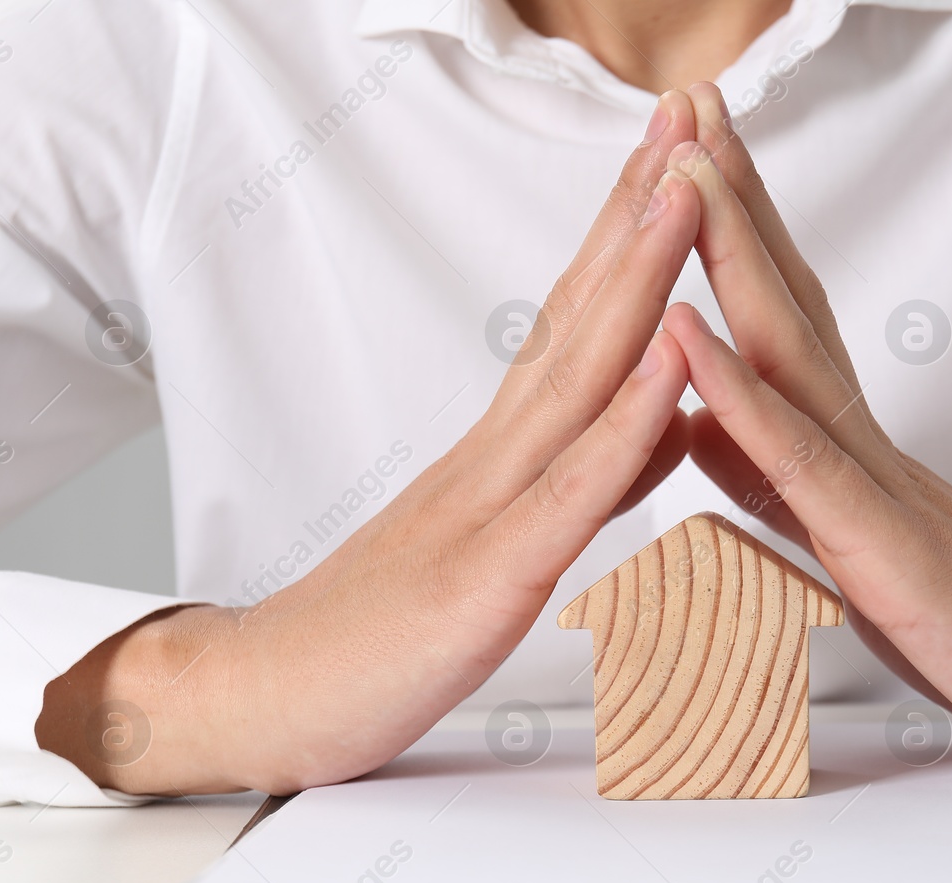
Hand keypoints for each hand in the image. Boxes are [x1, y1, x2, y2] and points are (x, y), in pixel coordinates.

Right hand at [37, 91, 706, 795]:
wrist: (266, 695)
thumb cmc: (382, 626)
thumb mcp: (504, 543)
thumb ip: (587, 479)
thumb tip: (663, 419)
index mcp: (503, 449)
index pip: (577, 320)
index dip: (629, 235)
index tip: (676, 156)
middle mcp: (495, 455)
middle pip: (580, 316)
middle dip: (639, 212)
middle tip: (686, 118)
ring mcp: (487, 507)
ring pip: (575, 379)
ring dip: (637, 280)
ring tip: (684, 192)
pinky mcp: (484, 577)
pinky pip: (568, 493)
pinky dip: (622, 425)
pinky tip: (668, 367)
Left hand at [657, 85, 951, 777]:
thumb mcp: (836, 532)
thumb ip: (765, 473)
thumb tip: (696, 419)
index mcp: (840, 438)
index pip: (780, 311)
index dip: (732, 228)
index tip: (688, 149)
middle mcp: (856, 436)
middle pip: (784, 297)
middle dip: (732, 197)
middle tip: (692, 102)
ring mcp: (870, 479)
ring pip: (790, 351)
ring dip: (733, 254)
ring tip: (686, 169)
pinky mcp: (876, 543)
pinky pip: (796, 458)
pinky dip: (736, 390)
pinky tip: (688, 332)